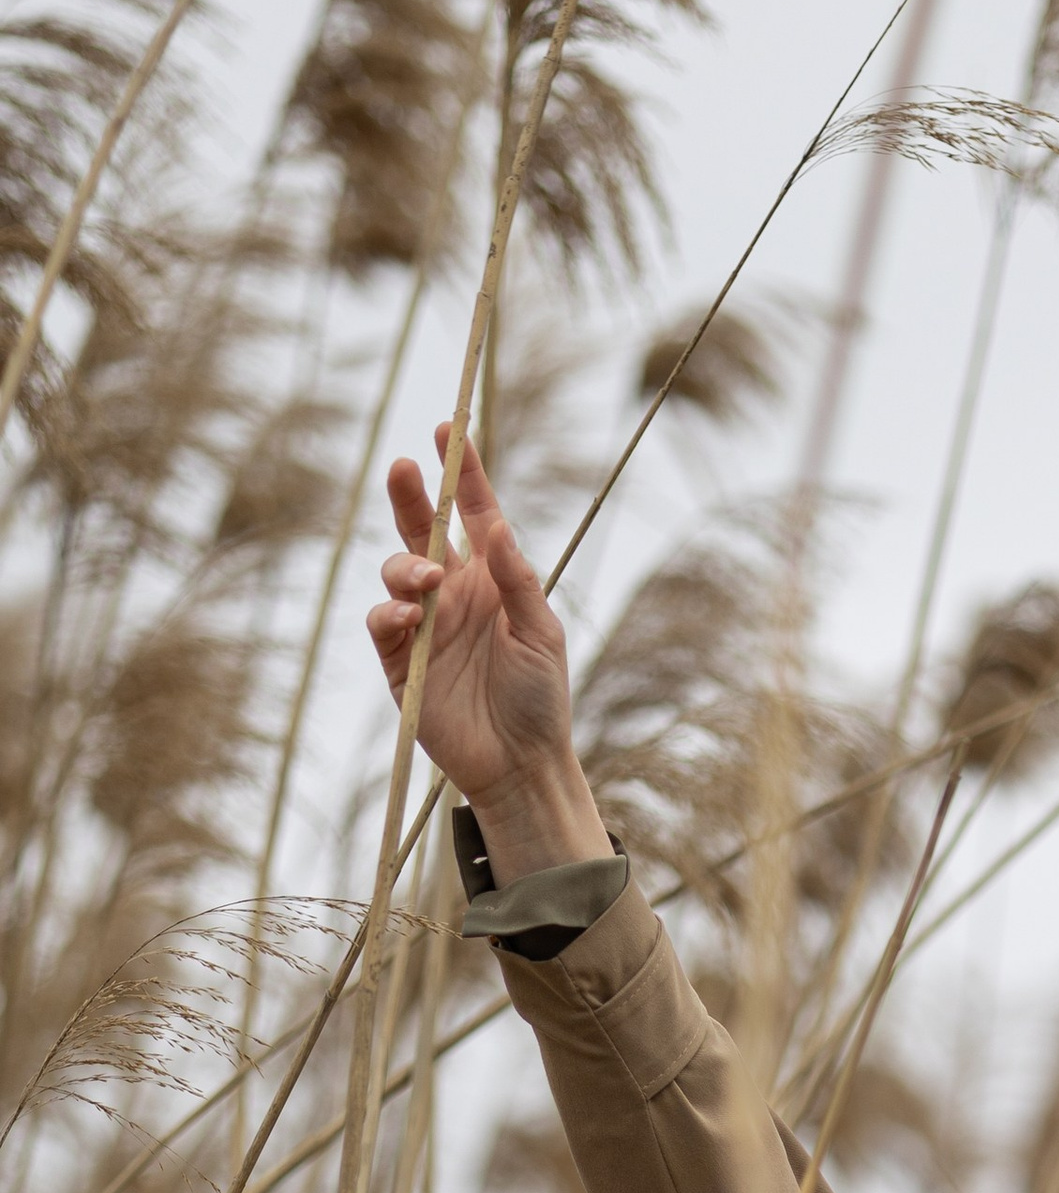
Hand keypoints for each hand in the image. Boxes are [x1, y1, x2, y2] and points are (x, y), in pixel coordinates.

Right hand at [366, 426, 608, 878]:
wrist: (520, 764)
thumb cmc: (541, 698)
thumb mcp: (542, 633)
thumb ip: (518, 582)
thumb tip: (500, 528)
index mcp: (492, 579)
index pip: (474, 515)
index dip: (462, 473)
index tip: (449, 428)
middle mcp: (454, 593)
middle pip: (423, 530)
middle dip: (411, 496)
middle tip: (405, 467)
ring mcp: (423, 625)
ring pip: (396, 572)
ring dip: (406, 567)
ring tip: (428, 580)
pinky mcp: (398, 661)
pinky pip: (382, 623)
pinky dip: (391, 613)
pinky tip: (411, 617)